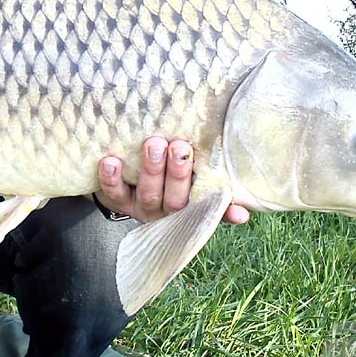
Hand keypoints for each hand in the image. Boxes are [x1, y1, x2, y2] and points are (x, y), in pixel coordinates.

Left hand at [96, 136, 250, 224]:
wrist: (124, 176)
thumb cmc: (167, 168)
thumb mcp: (192, 173)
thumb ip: (213, 176)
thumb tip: (244, 201)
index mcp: (190, 204)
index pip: (209, 208)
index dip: (224, 212)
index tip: (240, 212)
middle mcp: (166, 210)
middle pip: (175, 199)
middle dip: (178, 173)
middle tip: (179, 146)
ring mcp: (141, 206)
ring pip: (149, 194)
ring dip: (151, 170)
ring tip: (153, 144)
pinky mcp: (117, 200)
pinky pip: (114, 193)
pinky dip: (112, 178)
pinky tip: (111, 160)